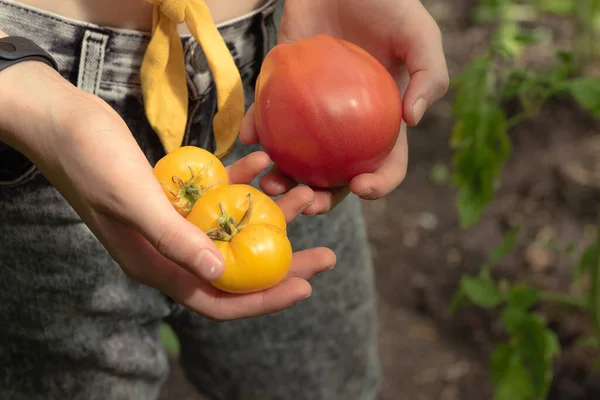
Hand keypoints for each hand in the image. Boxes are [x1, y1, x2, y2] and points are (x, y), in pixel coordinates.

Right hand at [0, 62, 334, 320]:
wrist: (60, 120)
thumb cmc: (90, 160)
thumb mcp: (134, 200)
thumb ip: (175, 238)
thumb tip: (219, 272)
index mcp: (156, 264)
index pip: (218, 299)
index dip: (263, 299)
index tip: (305, 287)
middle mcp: (169, 249)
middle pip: (236, 269)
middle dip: (282, 262)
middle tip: (326, 254)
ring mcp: (173, 221)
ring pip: (233, 229)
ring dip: (269, 214)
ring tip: (307, 195)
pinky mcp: (175, 193)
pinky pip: (218, 194)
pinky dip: (241, 181)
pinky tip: (264, 161)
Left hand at [241, 0, 448, 213]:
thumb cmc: (386, 3)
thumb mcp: (420, 34)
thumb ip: (429, 74)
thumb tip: (413, 120)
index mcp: (381, 122)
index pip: (385, 164)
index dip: (378, 185)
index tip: (362, 187)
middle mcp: (345, 126)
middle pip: (334, 175)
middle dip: (320, 199)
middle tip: (305, 204)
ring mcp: (311, 113)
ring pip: (297, 158)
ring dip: (281, 178)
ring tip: (269, 185)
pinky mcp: (281, 92)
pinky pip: (267, 118)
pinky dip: (256, 130)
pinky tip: (248, 139)